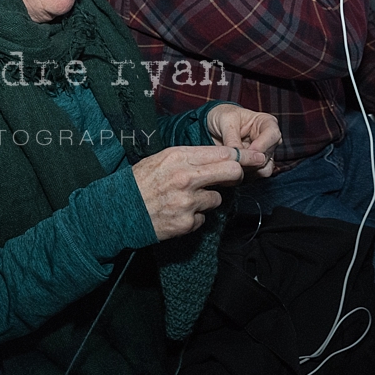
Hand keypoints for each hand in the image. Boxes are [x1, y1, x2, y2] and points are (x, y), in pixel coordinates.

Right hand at [132, 145, 266, 240]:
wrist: (118, 210)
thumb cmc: (140, 182)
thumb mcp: (162, 159)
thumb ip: (191, 157)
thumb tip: (222, 157)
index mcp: (179, 156)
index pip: (223, 153)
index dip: (243, 155)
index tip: (256, 157)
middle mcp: (186, 177)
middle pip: (232, 172)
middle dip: (238, 174)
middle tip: (235, 177)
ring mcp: (187, 201)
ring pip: (218, 198)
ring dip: (208, 199)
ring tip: (185, 199)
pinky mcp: (186, 222)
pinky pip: (203, 218)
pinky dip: (194, 217)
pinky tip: (177, 213)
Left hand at [206, 104, 279, 177]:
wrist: (213, 125)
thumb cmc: (222, 116)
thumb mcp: (225, 121)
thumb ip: (232, 138)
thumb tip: (237, 157)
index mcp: (267, 123)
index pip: (273, 136)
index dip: (260, 146)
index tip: (246, 152)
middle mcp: (269, 140)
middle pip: (268, 155)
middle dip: (251, 161)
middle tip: (234, 161)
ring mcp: (264, 154)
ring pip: (264, 169)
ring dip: (248, 171)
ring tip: (231, 165)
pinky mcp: (256, 165)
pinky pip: (256, 176)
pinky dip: (245, 176)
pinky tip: (232, 171)